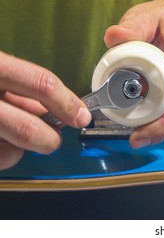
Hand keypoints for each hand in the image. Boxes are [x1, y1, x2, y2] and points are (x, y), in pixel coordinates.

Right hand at [0, 52, 90, 169]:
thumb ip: (22, 87)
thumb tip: (57, 109)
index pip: (41, 83)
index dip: (68, 103)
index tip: (82, 115)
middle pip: (27, 129)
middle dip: (48, 140)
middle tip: (51, 139)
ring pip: (8, 154)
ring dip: (15, 151)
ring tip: (3, 134)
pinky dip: (0, 154)